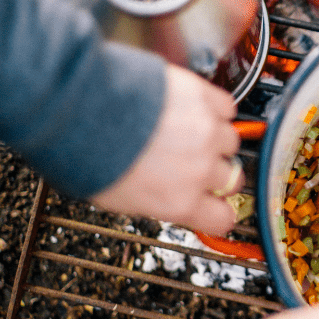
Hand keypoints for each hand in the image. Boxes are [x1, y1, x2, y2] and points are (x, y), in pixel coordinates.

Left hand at [91, 64, 241, 233]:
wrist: (86, 108)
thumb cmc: (93, 152)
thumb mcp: (120, 199)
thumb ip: (156, 201)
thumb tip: (162, 199)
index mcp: (180, 201)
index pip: (222, 218)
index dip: (218, 212)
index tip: (215, 205)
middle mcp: (200, 169)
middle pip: (232, 179)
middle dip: (216, 174)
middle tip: (197, 164)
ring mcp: (207, 133)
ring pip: (230, 141)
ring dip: (215, 139)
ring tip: (190, 131)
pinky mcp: (205, 100)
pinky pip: (226, 108)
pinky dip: (215, 109)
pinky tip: (195, 109)